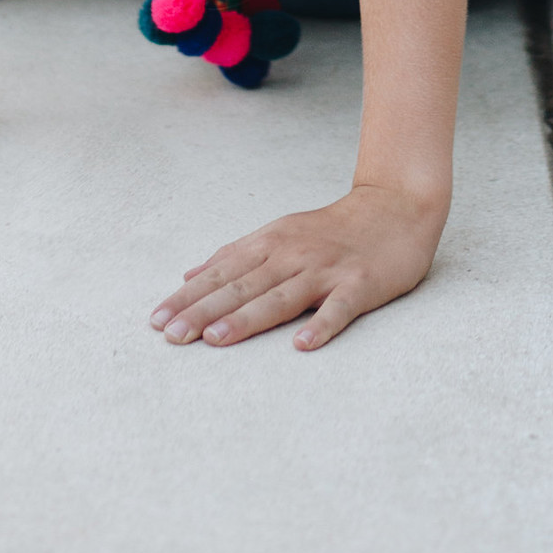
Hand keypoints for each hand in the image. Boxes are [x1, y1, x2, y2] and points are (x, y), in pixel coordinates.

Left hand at [148, 182, 448, 351]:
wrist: (395, 207)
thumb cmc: (332, 229)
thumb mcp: (279, 234)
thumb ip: (236, 255)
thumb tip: (189, 274)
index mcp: (270, 243)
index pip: (221, 272)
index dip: (189, 297)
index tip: (157, 320)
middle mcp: (292, 254)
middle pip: (242, 286)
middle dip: (203, 311)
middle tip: (171, 335)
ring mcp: (326, 269)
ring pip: (280, 297)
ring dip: (246, 318)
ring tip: (216, 340)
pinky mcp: (359, 283)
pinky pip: (338, 308)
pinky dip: (321, 326)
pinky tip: (302, 345)